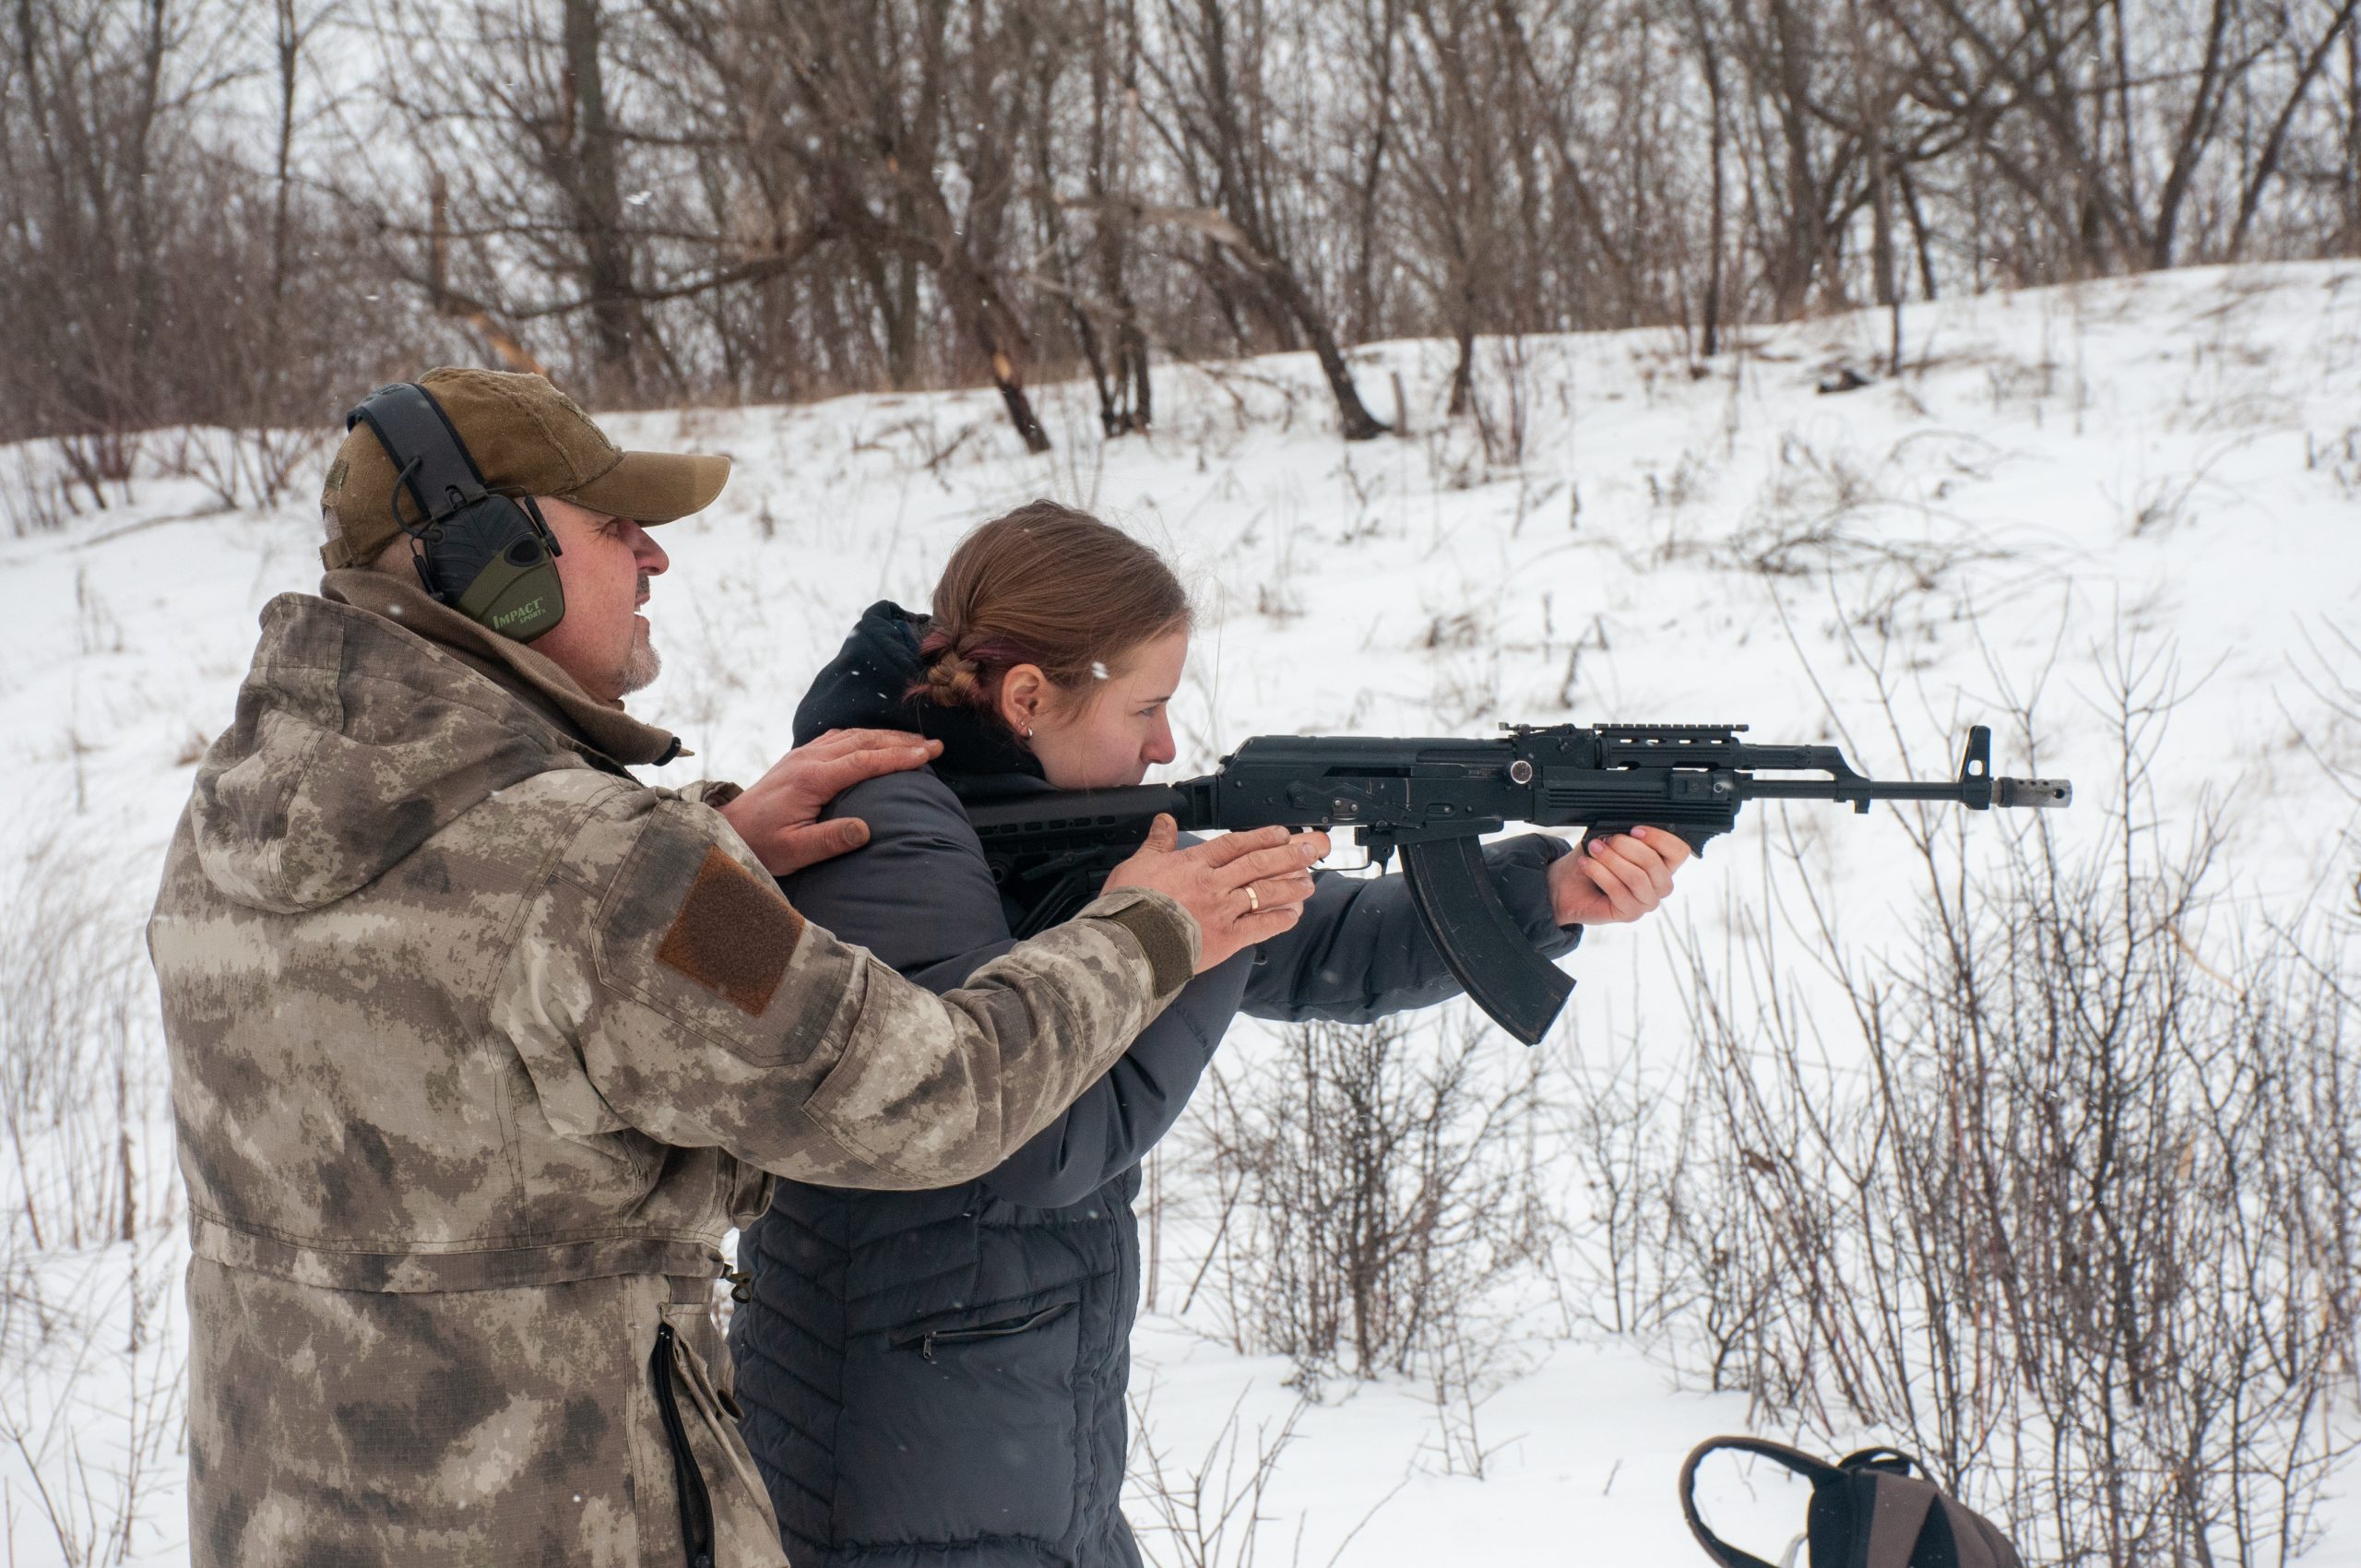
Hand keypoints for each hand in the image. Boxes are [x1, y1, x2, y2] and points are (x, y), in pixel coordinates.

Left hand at [717, 728, 942, 875]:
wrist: (725, 831)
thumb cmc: (760, 845)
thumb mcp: (794, 851)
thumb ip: (829, 840)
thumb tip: (865, 830)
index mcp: (812, 779)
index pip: (865, 761)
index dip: (899, 757)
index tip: (928, 754)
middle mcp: (808, 760)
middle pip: (863, 740)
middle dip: (901, 742)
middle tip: (934, 746)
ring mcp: (802, 755)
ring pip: (851, 735)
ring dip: (884, 736)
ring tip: (913, 743)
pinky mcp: (797, 759)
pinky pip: (836, 738)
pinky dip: (863, 737)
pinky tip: (874, 742)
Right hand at [1104, 817, 1329, 970]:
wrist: (1129, 944)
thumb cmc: (1129, 906)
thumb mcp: (1137, 865)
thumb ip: (1157, 842)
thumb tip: (1165, 820)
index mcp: (1194, 863)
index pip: (1236, 844)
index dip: (1262, 836)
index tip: (1282, 833)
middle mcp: (1214, 883)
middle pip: (1259, 864)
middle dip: (1289, 855)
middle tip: (1311, 850)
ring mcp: (1223, 911)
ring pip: (1265, 892)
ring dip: (1291, 885)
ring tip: (1310, 881)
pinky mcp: (1226, 939)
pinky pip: (1260, 927)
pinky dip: (1278, 920)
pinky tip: (1293, 915)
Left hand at [1549, 825, 1689, 925]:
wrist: (1568, 884)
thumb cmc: (1594, 859)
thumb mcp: (1610, 839)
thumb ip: (1625, 834)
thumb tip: (1627, 828)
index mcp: (1663, 863)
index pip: (1679, 851)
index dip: (1659, 838)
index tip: (1634, 830)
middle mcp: (1660, 885)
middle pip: (1655, 863)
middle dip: (1626, 846)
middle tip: (1605, 840)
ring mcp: (1647, 901)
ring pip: (1637, 878)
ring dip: (1612, 860)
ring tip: (1594, 849)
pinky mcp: (1630, 914)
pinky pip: (1618, 891)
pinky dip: (1599, 873)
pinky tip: (1587, 864)